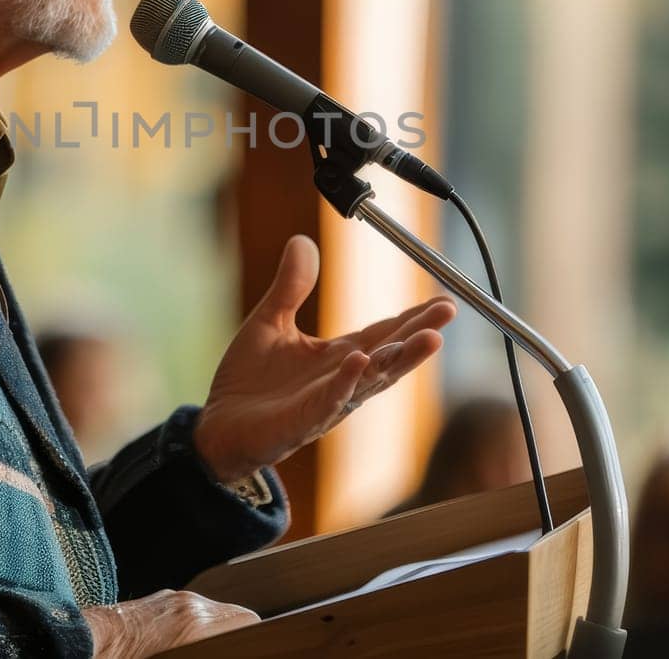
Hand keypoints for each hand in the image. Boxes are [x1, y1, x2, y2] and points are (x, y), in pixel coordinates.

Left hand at [83, 590, 258, 657]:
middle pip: (236, 616)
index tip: (253, 647)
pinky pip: (191, 611)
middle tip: (232, 649)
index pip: (249, 621)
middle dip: (237, 637)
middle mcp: (190, 604)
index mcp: (196, 624)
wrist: (82, 645)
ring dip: (215, 633)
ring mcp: (173, 598)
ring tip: (205, 649)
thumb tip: (221, 645)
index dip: (255, 638)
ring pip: (213, 613)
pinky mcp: (158, 599)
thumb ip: (205, 648)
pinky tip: (181, 647)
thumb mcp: (178, 657)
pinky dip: (195, 628)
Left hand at [194, 235, 455, 481]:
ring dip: (400, 360)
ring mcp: (326, 402)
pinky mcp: (302, 421)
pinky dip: (346, 382)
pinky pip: (329, 400)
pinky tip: (360, 361)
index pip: (384, 333)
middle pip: (390, 354)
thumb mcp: (270, 321)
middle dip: (420, 333)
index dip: (414, 317)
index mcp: (338, 355)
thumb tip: (301, 241)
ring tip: (430, 338)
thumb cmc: (250, 382)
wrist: (218, 427)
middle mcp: (342, 379)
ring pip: (371, 380)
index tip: (444, 300)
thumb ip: (291, 286)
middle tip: (449, 312)